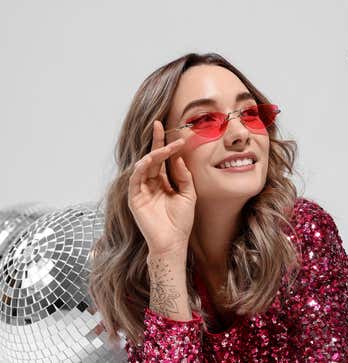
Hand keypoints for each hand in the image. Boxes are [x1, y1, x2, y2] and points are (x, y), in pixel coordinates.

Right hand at [127, 120, 195, 256]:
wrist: (173, 242)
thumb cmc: (181, 222)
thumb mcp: (188, 195)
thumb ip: (184, 176)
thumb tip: (178, 158)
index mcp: (163, 182)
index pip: (164, 160)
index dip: (168, 146)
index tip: (179, 134)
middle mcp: (151, 184)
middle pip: (152, 158)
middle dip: (156, 142)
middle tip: (159, 125)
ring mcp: (142, 190)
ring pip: (144, 166)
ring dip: (153, 154)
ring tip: (164, 148)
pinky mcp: (134, 199)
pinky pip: (135, 179)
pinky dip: (140, 168)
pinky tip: (148, 161)